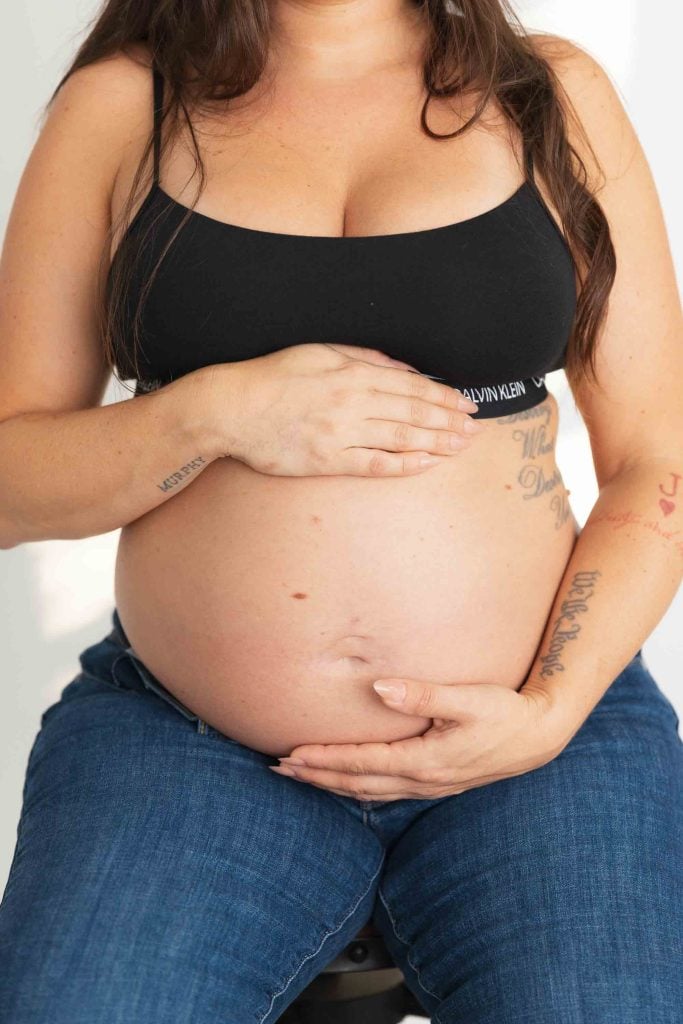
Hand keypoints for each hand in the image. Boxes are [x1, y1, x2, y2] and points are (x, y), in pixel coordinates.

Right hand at [200, 342, 484, 476]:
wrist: (233, 409)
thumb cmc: (274, 376)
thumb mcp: (320, 351)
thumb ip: (363, 357)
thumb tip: (402, 369)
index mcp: (352, 373)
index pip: (410, 387)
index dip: (443, 397)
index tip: (466, 403)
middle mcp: (352, 403)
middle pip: (412, 412)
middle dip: (448, 420)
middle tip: (475, 429)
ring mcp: (341, 433)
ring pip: (400, 437)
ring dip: (436, 442)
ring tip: (462, 446)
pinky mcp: (327, 460)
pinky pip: (374, 464)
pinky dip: (403, 464)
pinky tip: (426, 463)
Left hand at [270, 676, 567, 800]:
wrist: (539, 737)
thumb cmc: (505, 712)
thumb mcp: (468, 699)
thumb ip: (422, 694)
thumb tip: (379, 687)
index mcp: (425, 760)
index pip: (362, 762)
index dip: (325, 759)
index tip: (291, 754)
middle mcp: (423, 779)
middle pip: (358, 783)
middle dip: (317, 776)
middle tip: (279, 770)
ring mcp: (429, 786)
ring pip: (370, 791)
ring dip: (333, 784)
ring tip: (302, 776)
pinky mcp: (436, 782)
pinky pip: (386, 791)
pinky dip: (358, 787)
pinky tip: (348, 781)